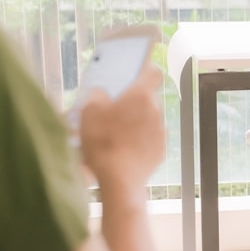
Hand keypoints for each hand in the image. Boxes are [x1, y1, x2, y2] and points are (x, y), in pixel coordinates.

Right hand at [77, 67, 165, 197]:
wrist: (119, 180)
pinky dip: (140, 140)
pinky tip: (123, 149)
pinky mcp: (161, 150)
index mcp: (140, 95)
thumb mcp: (88, 112)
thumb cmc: (102, 142)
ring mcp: (161, 131)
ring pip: (148, 119)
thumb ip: (96, 95)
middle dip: (133, 102)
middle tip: (114, 110)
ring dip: (136, 122)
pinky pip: (150, 138)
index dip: (145, 70)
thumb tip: (101, 93)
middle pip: (147, 99)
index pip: (152, 72)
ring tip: (115, 134)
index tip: (136, 73)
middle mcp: (156, 110)